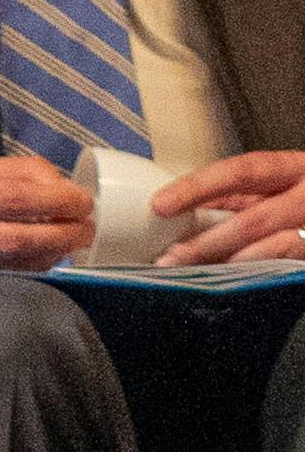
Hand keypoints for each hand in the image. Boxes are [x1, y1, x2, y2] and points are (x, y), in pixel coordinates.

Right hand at [0, 153, 94, 305]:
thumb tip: (55, 181)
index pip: (10, 191)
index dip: (56, 196)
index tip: (81, 198)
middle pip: (16, 228)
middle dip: (64, 226)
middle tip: (87, 223)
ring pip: (12, 260)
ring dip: (55, 251)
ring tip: (73, 241)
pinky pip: (0, 282)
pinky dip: (31, 272)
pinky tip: (44, 263)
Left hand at [154, 150, 304, 267]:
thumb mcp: (278, 186)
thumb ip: (237, 197)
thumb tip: (184, 212)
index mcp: (294, 169)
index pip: (241, 171)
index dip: (199, 186)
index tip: (161, 204)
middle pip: (254, 220)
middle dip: (208, 242)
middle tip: (171, 257)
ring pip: (276, 248)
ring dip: (232, 264)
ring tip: (197, 274)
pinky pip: (292, 266)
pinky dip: (262, 274)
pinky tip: (238, 282)